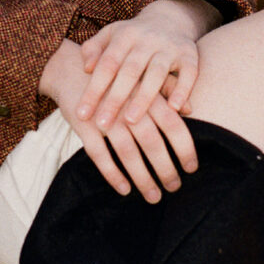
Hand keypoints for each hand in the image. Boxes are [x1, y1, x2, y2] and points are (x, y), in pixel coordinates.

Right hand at [38, 39, 197, 202]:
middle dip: (165, 169)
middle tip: (174, 187)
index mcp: (146, 93)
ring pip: (127, 152)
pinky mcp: (83, 124)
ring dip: (142, 178)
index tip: (192, 168)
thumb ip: (168, 89)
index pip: (173, 124)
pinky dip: (112, 174)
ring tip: (154, 196)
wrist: (72, 67)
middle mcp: (128, 105)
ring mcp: (104, 116)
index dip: (184, 148)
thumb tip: (191, 108)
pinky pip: (99, 154)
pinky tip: (124, 189)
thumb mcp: (143, 75)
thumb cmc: (115, 75)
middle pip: (152, 143)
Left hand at [76, 0, 209, 129]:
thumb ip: (93, 49)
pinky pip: (189, 73)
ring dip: (144, 97)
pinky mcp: (190, 55)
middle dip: (115, 98)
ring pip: (157, 73)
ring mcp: (170, 47)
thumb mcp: (110, 35)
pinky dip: (182, 90)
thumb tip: (86, 68)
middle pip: (130, 70)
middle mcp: (147, 40)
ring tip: (130, 121)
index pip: (107, 64)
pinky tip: (174, 110)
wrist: (169, 18)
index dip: (94, 89)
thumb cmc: (132, 37)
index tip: (82, 114)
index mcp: (125, 35)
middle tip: (102, 124)